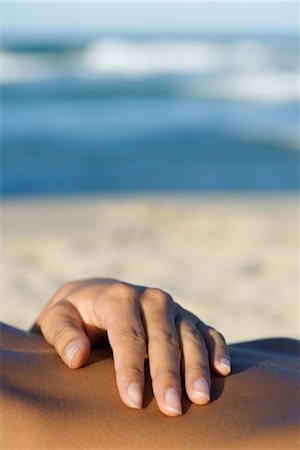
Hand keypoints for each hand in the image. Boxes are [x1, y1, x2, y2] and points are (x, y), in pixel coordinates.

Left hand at [33, 278, 230, 416]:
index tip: (133, 401)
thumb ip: (62, 333)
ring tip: (201, 398)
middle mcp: (150, 298)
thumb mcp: (56, 318)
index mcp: (118, 296)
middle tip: (171, 409)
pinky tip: (223, 370)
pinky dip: (217, 348)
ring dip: (197, 367)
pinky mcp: (186, 317)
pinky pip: (207, 331)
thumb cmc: (75, 314)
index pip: (127, 335)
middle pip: (163, 338)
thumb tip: (77, 357)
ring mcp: (172, 307)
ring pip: (190, 335)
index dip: (130, 368)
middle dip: (168, 374)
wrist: (97, 296)